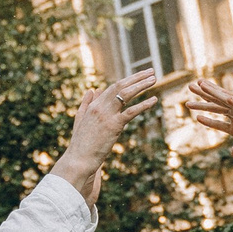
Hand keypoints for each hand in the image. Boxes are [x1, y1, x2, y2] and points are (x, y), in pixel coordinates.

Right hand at [53, 70, 159, 198]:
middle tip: (151, 72)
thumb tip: (92, 90)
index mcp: (94, 106)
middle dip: (137, 77)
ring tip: (154, 80)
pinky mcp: (114, 126)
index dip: (128, 80)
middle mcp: (100, 107)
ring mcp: (107, 115)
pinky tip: (154, 100)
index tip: (140, 75)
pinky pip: (131, 111)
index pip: (113, 87)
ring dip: (141, 85)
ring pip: (126, 94)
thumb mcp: (80, 120)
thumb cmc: (81, 144)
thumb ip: (86, 104)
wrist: (78, 159)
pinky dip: (143, 104)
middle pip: (120, 86)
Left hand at [183, 80, 232, 156]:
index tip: (190, 101)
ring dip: (213, 91)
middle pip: (217, 99)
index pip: (217, 106)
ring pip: (225, 98)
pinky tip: (225, 97)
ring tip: (201, 85)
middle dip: (203, 93)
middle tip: (189, 86)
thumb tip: (232, 153)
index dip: (204, 103)